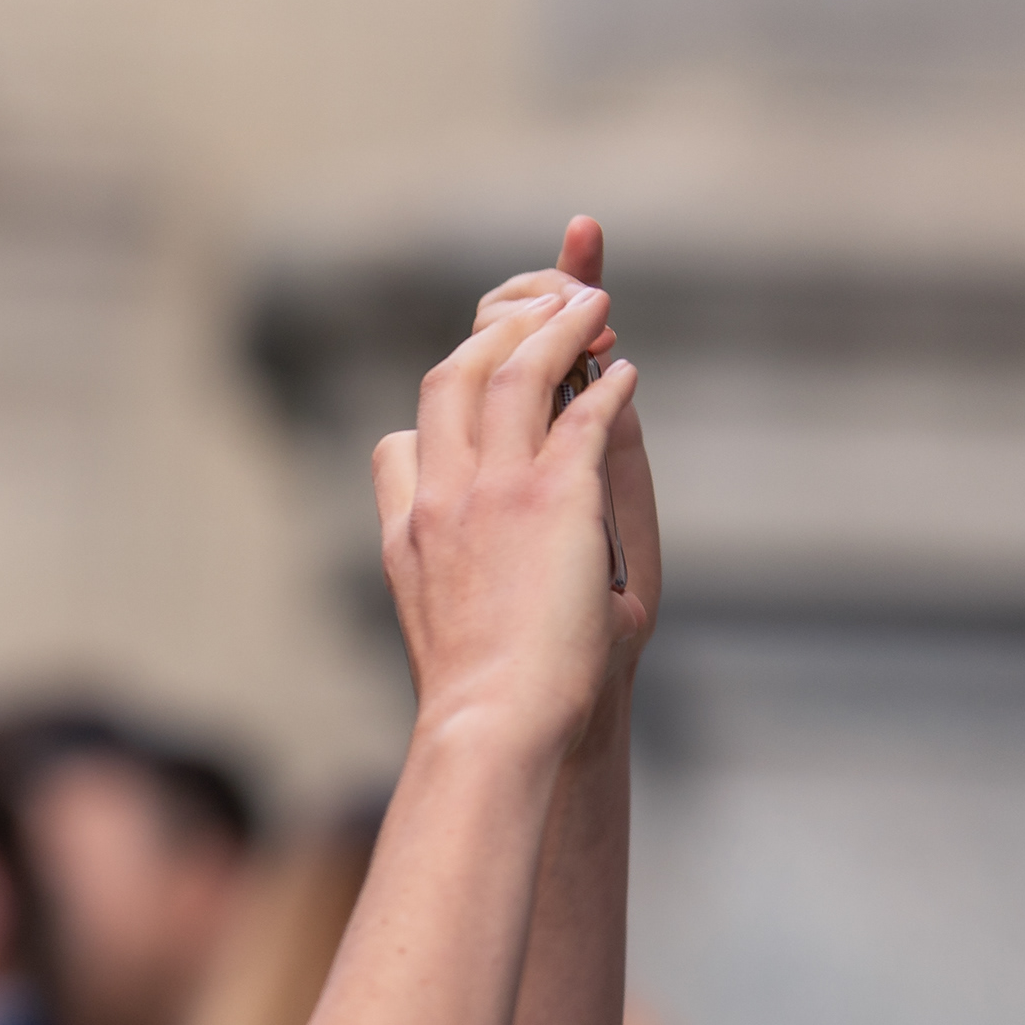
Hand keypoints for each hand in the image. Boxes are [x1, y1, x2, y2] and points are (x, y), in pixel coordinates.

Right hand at [372, 219, 653, 754]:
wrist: (495, 722)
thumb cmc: (478, 699)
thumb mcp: (435, 619)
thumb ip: (439, 562)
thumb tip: (450, 548)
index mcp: (406, 531)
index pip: (398, 446)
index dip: (437, 413)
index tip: (475, 398)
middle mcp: (440, 495)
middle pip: (453, 374)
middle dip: (496, 327)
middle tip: (539, 308)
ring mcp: (493, 490)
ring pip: (516, 371)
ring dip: (557, 328)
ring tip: (593, 302)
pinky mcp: (553, 497)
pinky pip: (582, 414)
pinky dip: (605, 384)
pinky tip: (626, 371)